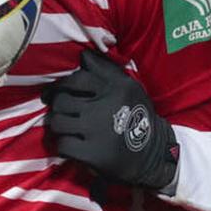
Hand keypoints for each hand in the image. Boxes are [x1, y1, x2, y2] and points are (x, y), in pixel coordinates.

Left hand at [44, 50, 178, 190]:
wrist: (153, 155)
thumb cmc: (137, 117)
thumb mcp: (130, 88)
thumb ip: (107, 70)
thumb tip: (83, 55)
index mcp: (115, 88)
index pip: (77, 78)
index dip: (63, 85)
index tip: (60, 91)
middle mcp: (104, 106)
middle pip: (61, 100)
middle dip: (58, 106)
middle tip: (61, 111)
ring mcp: (96, 130)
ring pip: (57, 122)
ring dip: (59, 126)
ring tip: (66, 128)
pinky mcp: (92, 153)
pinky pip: (63, 144)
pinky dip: (64, 146)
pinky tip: (72, 145)